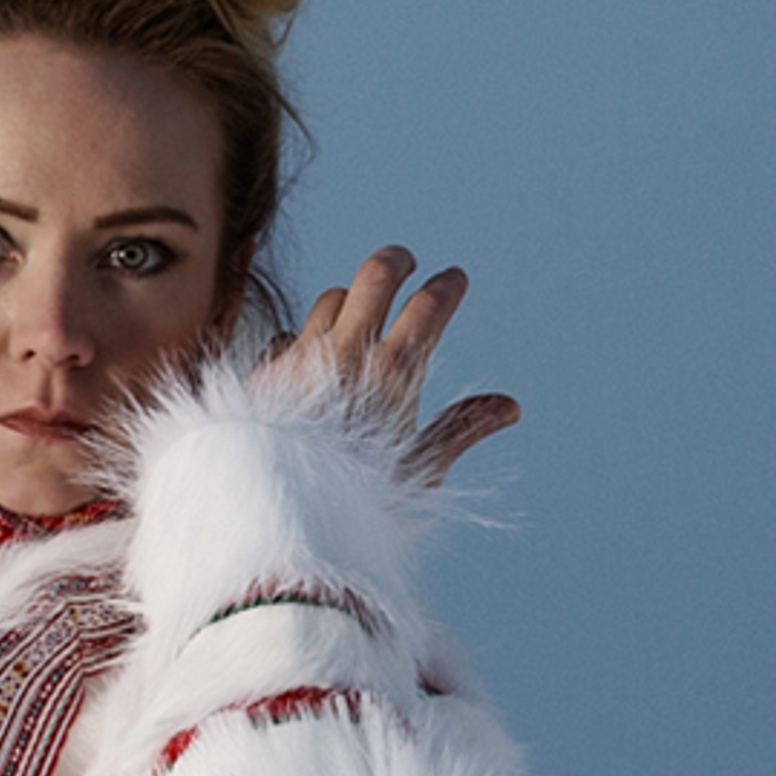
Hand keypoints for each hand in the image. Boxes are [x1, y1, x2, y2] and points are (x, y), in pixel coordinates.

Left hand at [266, 248, 521, 486]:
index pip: (428, 307)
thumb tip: (509, 407)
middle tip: (406, 260)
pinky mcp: (266, 371)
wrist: (276, 514)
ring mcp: (300, 356)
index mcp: (392, 374)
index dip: (447, 287)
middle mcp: (345, 353)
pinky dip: (307, 338)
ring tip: (363, 310)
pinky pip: (290, 335)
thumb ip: (459, 429)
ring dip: (351, 298)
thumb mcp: (418, 471)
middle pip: (375, 277)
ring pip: (331, 299)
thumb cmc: (354, 500)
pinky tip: (312, 356)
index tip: (455, 278)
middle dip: (396, 261)